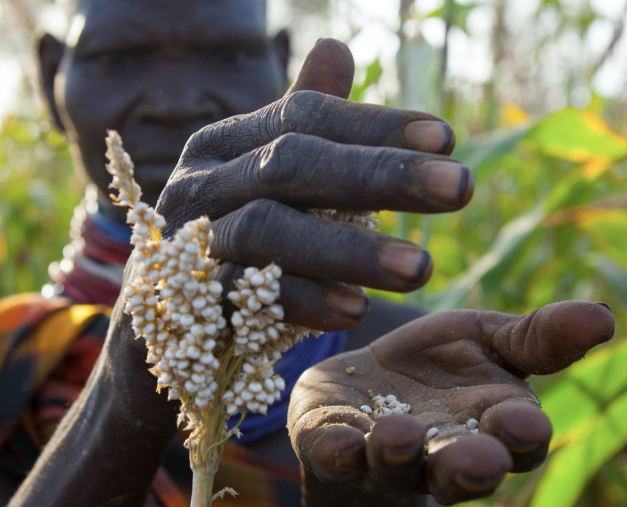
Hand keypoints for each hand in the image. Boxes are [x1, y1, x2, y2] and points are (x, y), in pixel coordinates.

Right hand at [152, 39, 473, 332]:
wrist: (165, 339)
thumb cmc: (236, 254)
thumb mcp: (271, 187)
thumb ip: (304, 128)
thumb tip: (338, 47)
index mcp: (225, 145)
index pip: (303, 117)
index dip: (375, 125)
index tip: (448, 139)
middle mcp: (199, 184)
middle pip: (290, 164)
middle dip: (380, 175)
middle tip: (461, 188)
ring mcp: (186, 245)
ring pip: (268, 230)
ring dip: (349, 248)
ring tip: (423, 266)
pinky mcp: (184, 307)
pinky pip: (244, 298)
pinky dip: (303, 301)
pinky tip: (356, 310)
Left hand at [287, 301, 615, 504]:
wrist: (363, 379)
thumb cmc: (439, 362)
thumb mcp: (489, 337)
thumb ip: (539, 337)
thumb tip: (605, 317)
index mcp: (491, 427)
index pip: (516, 442)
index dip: (522, 436)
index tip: (527, 425)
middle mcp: (441, 457)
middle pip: (460, 474)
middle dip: (469, 469)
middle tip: (479, 463)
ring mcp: (384, 462)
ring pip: (395, 471)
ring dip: (399, 458)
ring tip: (399, 436)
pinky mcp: (332, 450)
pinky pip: (334, 460)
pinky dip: (337, 454)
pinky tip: (338, 443)